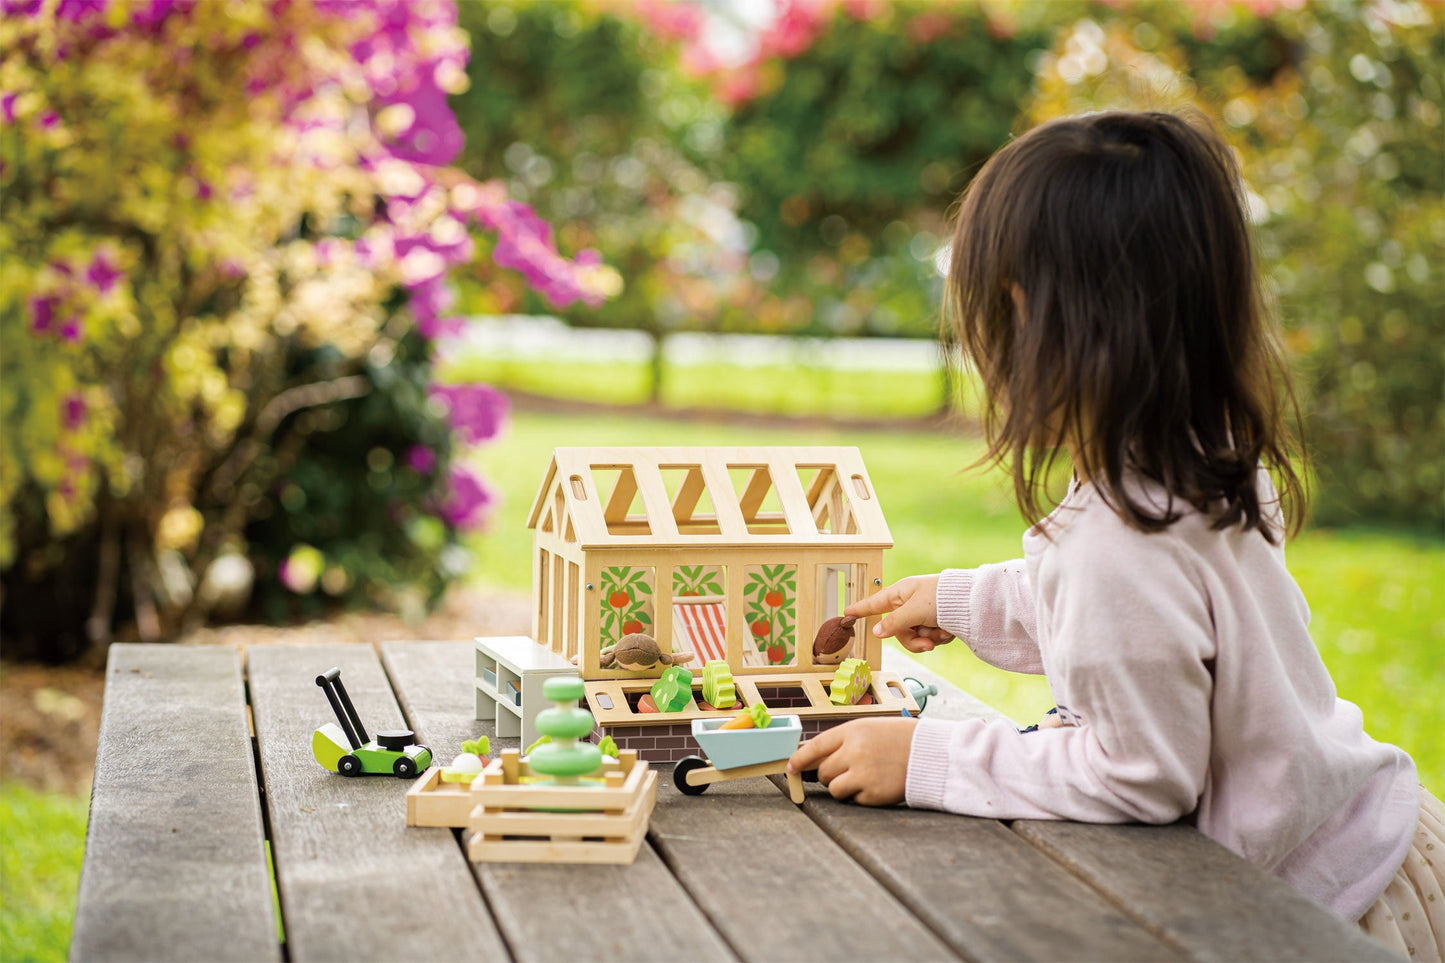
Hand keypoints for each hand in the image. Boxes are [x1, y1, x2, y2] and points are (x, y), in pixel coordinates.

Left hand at [787, 717, 916, 805]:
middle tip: (849, 770)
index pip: (815, 747)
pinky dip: (861, 795)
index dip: (800, 759)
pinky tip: (877, 783)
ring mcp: (863, 774)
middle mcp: (854, 752)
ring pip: (834, 788)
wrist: (930, 754)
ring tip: (864, 777)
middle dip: (830, 774)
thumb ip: (843, 741)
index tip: (791, 767)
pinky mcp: (873, 793)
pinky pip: (853, 799)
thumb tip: (816, 759)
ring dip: (843, 787)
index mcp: (852, 731)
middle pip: (823, 771)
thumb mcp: (869, 729)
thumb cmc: (899, 739)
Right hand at [845, 575, 954, 652]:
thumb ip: (894, 623)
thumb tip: (877, 632)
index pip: (874, 603)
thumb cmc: (941, 597)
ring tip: (943, 633)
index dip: (861, 609)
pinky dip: (939, 637)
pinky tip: (949, 631)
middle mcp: (910, 603)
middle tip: (926, 644)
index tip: (846, 613)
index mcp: (901, 593)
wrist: (971, 601)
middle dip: (914, 640)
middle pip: (899, 630)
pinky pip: (929, 637)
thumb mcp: (914, 610)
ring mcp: (923, 613)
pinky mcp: (936, 622)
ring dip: (929, 639)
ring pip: (915, 637)